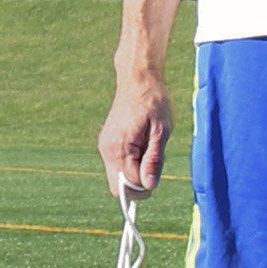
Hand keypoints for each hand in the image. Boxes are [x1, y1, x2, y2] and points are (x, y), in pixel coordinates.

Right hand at [98, 75, 171, 198]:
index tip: (158, 170)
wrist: (138, 80)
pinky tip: (142, 145)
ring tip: (148, 148)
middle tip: (154, 162)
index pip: (130, 185)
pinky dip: (130, 164)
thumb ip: (154, 160)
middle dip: (138, 183)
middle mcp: (107, 150)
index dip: (147, 184)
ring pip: (118, 177)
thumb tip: (149, 186)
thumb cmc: (153, 102)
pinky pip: (118, 165)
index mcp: (119, 148)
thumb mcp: (161, 131)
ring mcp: (105, 147)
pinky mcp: (107, 144)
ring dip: (135, 172)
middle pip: (118, 187)